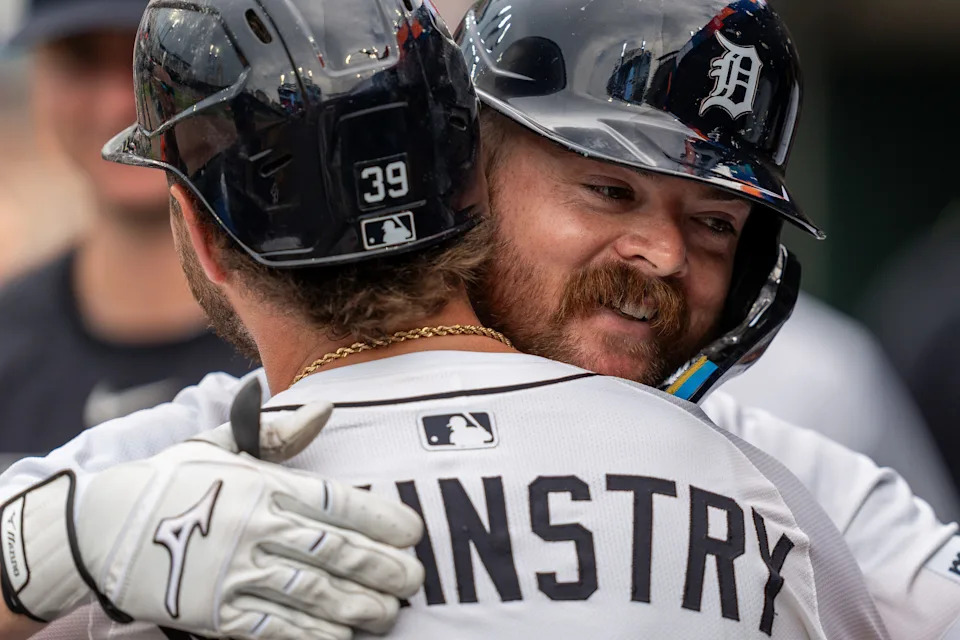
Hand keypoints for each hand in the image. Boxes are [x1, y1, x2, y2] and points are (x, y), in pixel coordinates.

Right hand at [0, 379, 424, 639]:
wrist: (100, 529)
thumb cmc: (173, 481)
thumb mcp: (223, 445)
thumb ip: (278, 432)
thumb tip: (328, 409)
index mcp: (262, 486)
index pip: (337, 502)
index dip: (381, 518)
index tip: (412, 531)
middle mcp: (255, 528)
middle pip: (335, 550)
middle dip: (383, 567)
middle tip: (414, 577)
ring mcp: (234, 572)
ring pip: (313, 593)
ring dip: (359, 605)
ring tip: (391, 611)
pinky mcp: (214, 613)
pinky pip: (275, 628)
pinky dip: (314, 635)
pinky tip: (343, 637)